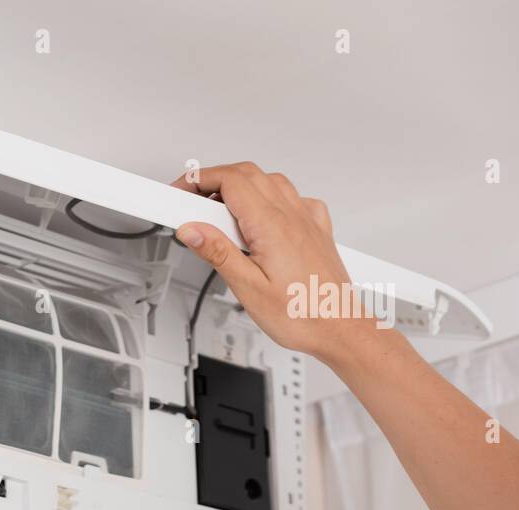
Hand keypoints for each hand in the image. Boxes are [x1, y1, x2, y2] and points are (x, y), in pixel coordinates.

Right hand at [171, 162, 382, 366]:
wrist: (340, 328)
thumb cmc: (302, 314)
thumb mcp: (248, 289)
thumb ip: (218, 253)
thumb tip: (192, 230)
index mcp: (272, 226)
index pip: (230, 181)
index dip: (198, 180)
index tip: (179, 192)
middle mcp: (292, 215)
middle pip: (247, 174)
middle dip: (213, 180)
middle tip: (191, 201)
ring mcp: (306, 219)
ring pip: (269, 180)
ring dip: (239, 186)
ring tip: (218, 213)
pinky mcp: (315, 228)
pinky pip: (291, 197)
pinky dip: (268, 197)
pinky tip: (258, 217)